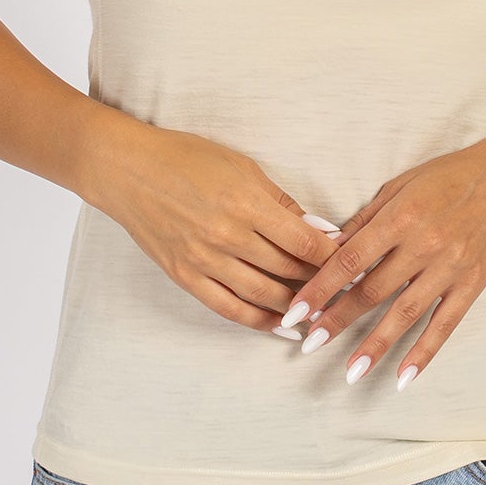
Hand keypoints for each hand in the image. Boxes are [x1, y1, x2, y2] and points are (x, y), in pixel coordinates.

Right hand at [88, 121, 340, 333]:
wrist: (127, 170)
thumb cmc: (185, 158)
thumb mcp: (242, 166)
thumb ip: (282, 203)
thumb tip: (321, 231)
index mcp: (246, 203)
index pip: (305, 244)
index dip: (336, 259)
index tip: (358, 265)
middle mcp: (227, 236)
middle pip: (289, 272)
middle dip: (323, 285)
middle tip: (349, 292)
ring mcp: (204, 260)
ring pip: (264, 296)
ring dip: (297, 307)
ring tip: (323, 311)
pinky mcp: (186, 277)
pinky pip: (230, 309)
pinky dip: (260, 322)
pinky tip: (283, 326)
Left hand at [277, 131, 485, 385]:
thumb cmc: (449, 176)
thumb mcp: (401, 185)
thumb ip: (365, 219)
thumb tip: (326, 247)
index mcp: (400, 215)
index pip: (349, 259)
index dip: (320, 288)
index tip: (295, 312)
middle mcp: (424, 244)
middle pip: (372, 290)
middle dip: (337, 319)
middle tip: (307, 345)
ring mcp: (451, 267)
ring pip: (405, 313)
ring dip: (375, 345)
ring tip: (350, 372)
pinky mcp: (473, 283)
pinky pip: (445, 324)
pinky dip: (424, 352)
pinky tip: (403, 377)